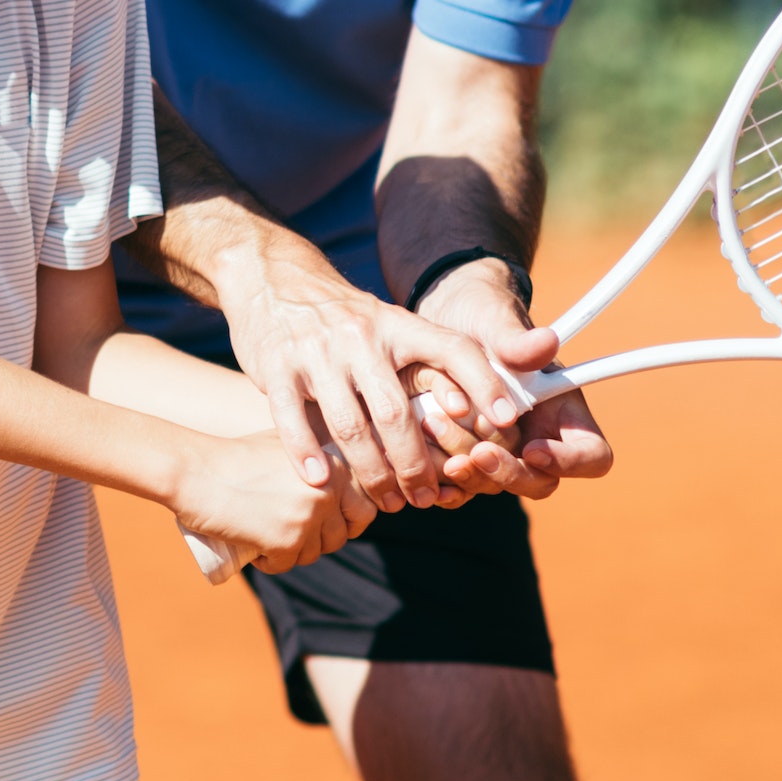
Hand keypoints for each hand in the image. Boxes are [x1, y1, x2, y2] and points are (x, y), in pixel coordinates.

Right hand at [174, 433, 377, 572]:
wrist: (195, 470)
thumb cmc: (236, 455)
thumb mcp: (288, 444)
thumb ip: (318, 457)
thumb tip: (345, 481)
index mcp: (335, 465)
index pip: (366, 508)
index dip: (350, 521)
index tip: (330, 524)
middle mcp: (329, 490)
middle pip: (341, 536)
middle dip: (320, 540)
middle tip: (293, 533)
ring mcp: (309, 516)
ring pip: (314, 553)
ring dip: (294, 552)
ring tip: (268, 535)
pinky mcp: (286, 540)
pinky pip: (288, 565)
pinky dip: (271, 563)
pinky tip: (256, 550)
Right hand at [221, 239, 524, 513]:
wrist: (273, 279)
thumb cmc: (343, 318)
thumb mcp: (387, 324)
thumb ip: (424, 360)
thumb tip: (474, 413)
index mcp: (397, 324)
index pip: (452, 349)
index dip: (483, 383)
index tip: (507, 421)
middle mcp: (360, 336)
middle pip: (396, 412)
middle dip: (415, 463)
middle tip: (427, 497)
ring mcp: (315, 351)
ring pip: (350, 426)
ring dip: (371, 473)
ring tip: (386, 501)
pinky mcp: (275, 365)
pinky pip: (293, 420)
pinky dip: (307, 455)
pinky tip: (320, 481)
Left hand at [413, 260, 612, 500]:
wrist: (440, 321)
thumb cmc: (481, 317)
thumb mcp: (495, 322)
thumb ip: (517, 341)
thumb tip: (545, 343)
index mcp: (563, 411)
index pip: (591, 455)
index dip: (569, 461)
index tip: (530, 447)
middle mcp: (539, 438)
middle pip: (541, 482)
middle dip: (507, 473)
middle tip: (474, 454)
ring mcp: (503, 452)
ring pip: (496, 485)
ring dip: (469, 471)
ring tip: (436, 431)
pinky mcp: (469, 458)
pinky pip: (465, 485)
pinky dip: (447, 482)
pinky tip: (426, 468)